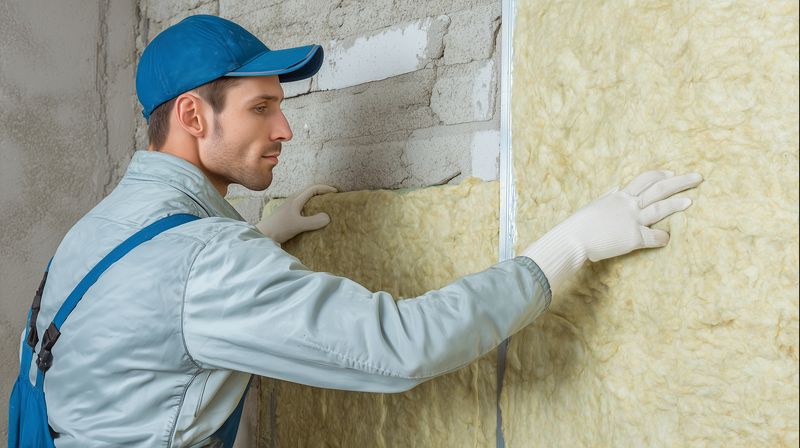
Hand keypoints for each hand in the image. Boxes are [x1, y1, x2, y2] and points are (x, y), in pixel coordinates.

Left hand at [256, 184, 337, 243]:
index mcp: (296, 200)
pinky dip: (310, 206)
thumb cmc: (279, 228)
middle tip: (332, 197)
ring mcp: (289, 207)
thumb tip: (328, 217)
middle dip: (322, 191)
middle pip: (309, 191)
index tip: (335, 192)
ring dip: (316, 198)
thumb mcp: (298, 225)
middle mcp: (293, 200)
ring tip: (325, 206)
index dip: (325, 188)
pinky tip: (312, 215)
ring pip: (305, 198)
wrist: (263, 235)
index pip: (313, 188)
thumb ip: (313, 221)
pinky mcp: (288, 214)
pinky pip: (302, 205)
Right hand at [522, 169, 702, 293]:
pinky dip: (663, 238)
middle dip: (680, 182)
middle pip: (659, 188)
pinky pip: (655, 237)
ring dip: (677, 204)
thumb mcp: (594, 205)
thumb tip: (615, 190)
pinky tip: (667, 240)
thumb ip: (608, 198)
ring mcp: (632, 220)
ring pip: (660, 208)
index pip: (644, 179)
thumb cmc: (579, 225)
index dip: (659, 175)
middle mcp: (628, 205)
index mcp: (619, 196)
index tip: (671, 173)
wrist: (573, 239)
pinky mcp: (633, 238)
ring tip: (690, 201)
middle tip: (697, 178)